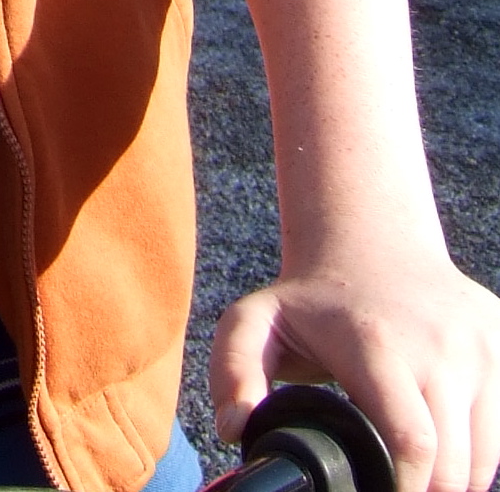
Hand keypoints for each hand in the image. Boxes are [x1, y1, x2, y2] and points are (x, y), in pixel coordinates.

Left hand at [212, 258, 499, 491]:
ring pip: (484, 457)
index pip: (413, 445)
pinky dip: (478, 456)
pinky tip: (443, 450)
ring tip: (414, 475)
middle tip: (392, 490)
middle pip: (453, 465)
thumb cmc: (312, 298)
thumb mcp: (255, 322)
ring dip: (455, 481)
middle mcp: (439, 344)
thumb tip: (237, 429)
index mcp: (377, 343)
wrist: (373, 241)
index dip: (402, 490)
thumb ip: (233, 373)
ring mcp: (479, 344)